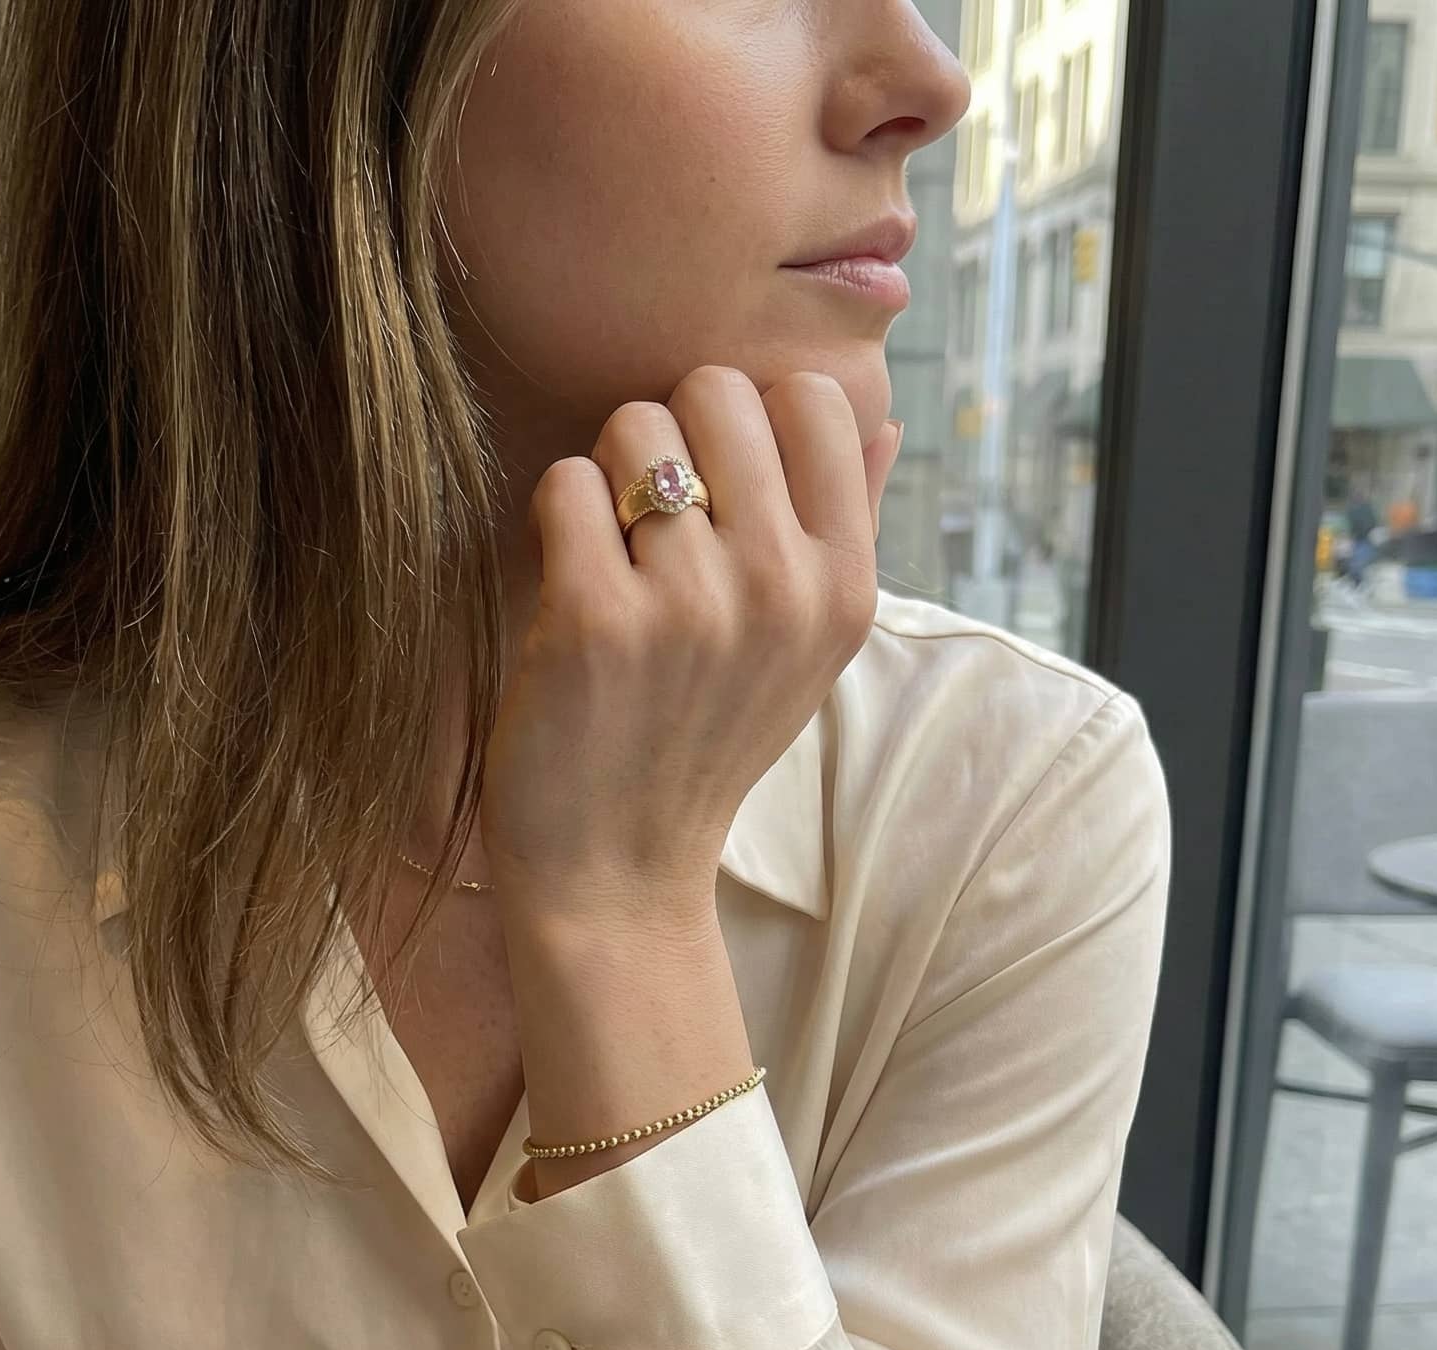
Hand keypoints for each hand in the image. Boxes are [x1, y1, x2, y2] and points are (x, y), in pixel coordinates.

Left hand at [481, 367, 901, 919]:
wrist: (616, 872)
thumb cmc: (703, 744)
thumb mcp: (806, 651)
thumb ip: (847, 528)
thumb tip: (884, 423)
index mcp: (846, 588)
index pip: (814, 398)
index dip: (750, 423)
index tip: (721, 491)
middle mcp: (781, 589)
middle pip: (715, 391)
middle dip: (669, 437)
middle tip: (651, 526)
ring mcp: (690, 605)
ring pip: (633, 428)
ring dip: (605, 480)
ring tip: (611, 563)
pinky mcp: (594, 619)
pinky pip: (563, 483)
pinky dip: (552, 522)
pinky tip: (567, 588)